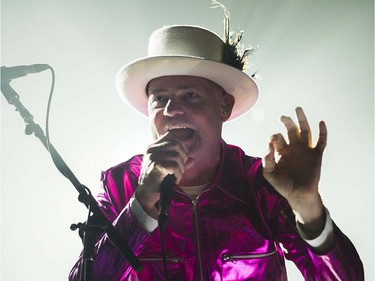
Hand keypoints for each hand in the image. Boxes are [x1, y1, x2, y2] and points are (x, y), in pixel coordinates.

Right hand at [135, 132, 189, 217]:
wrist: (146, 193)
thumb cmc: (157, 180)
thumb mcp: (169, 168)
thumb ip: (180, 162)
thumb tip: (192, 159)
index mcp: (153, 146)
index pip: (171, 136)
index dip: (181, 145)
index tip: (183, 157)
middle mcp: (152, 149)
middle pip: (176, 145)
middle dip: (183, 157)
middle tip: (180, 169)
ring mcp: (152, 157)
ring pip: (177, 156)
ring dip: (181, 168)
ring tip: (177, 176)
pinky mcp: (155, 166)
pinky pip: (174, 166)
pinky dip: (178, 174)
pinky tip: (175, 180)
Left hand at [263, 107, 326, 232]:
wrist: (298, 194)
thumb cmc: (282, 184)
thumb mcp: (269, 173)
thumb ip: (267, 159)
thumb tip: (269, 145)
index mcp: (281, 151)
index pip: (277, 138)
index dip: (274, 138)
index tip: (272, 142)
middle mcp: (293, 148)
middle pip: (291, 130)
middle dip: (287, 122)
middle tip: (282, 117)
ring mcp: (305, 150)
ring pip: (305, 131)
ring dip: (302, 120)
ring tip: (297, 109)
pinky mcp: (316, 155)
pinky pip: (321, 141)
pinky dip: (322, 132)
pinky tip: (321, 122)